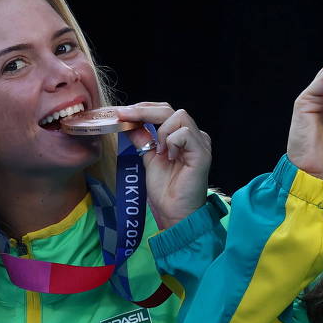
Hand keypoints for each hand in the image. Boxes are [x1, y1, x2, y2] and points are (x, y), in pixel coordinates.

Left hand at [114, 103, 210, 229]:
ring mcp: (200, 143)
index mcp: (182, 136)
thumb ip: (143, 140)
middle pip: (170, 110)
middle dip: (143, 111)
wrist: (175, 214)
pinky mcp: (202, 153)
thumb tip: (129, 124)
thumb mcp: (148, 159)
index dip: (142, 109)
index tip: (121, 112)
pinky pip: (184, 134)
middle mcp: (194, 136)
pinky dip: (171, 141)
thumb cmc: (166, 191)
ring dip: (161, 130)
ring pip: (179, 116)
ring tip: (158, 151)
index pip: (163, 112)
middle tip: (123, 115)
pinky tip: (169, 157)